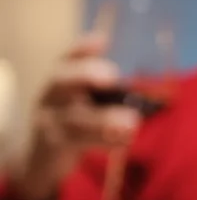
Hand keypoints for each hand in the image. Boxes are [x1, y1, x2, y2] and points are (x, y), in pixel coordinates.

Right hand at [8, 31, 140, 199]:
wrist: (42, 158)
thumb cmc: (75, 124)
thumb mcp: (87, 105)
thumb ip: (108, 96)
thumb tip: (151, 94)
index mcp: (61, 82)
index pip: (67, 60)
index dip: (81, 50)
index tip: (101, 40)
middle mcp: (51, 98)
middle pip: (61, 81)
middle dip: (84, 75)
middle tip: (111, 75)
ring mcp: (49, 122)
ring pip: (73, 118)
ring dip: (103, 119)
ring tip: (132, 122)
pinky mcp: (54, 147)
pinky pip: (76, 142)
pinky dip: (103, 141)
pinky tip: (124, 141)